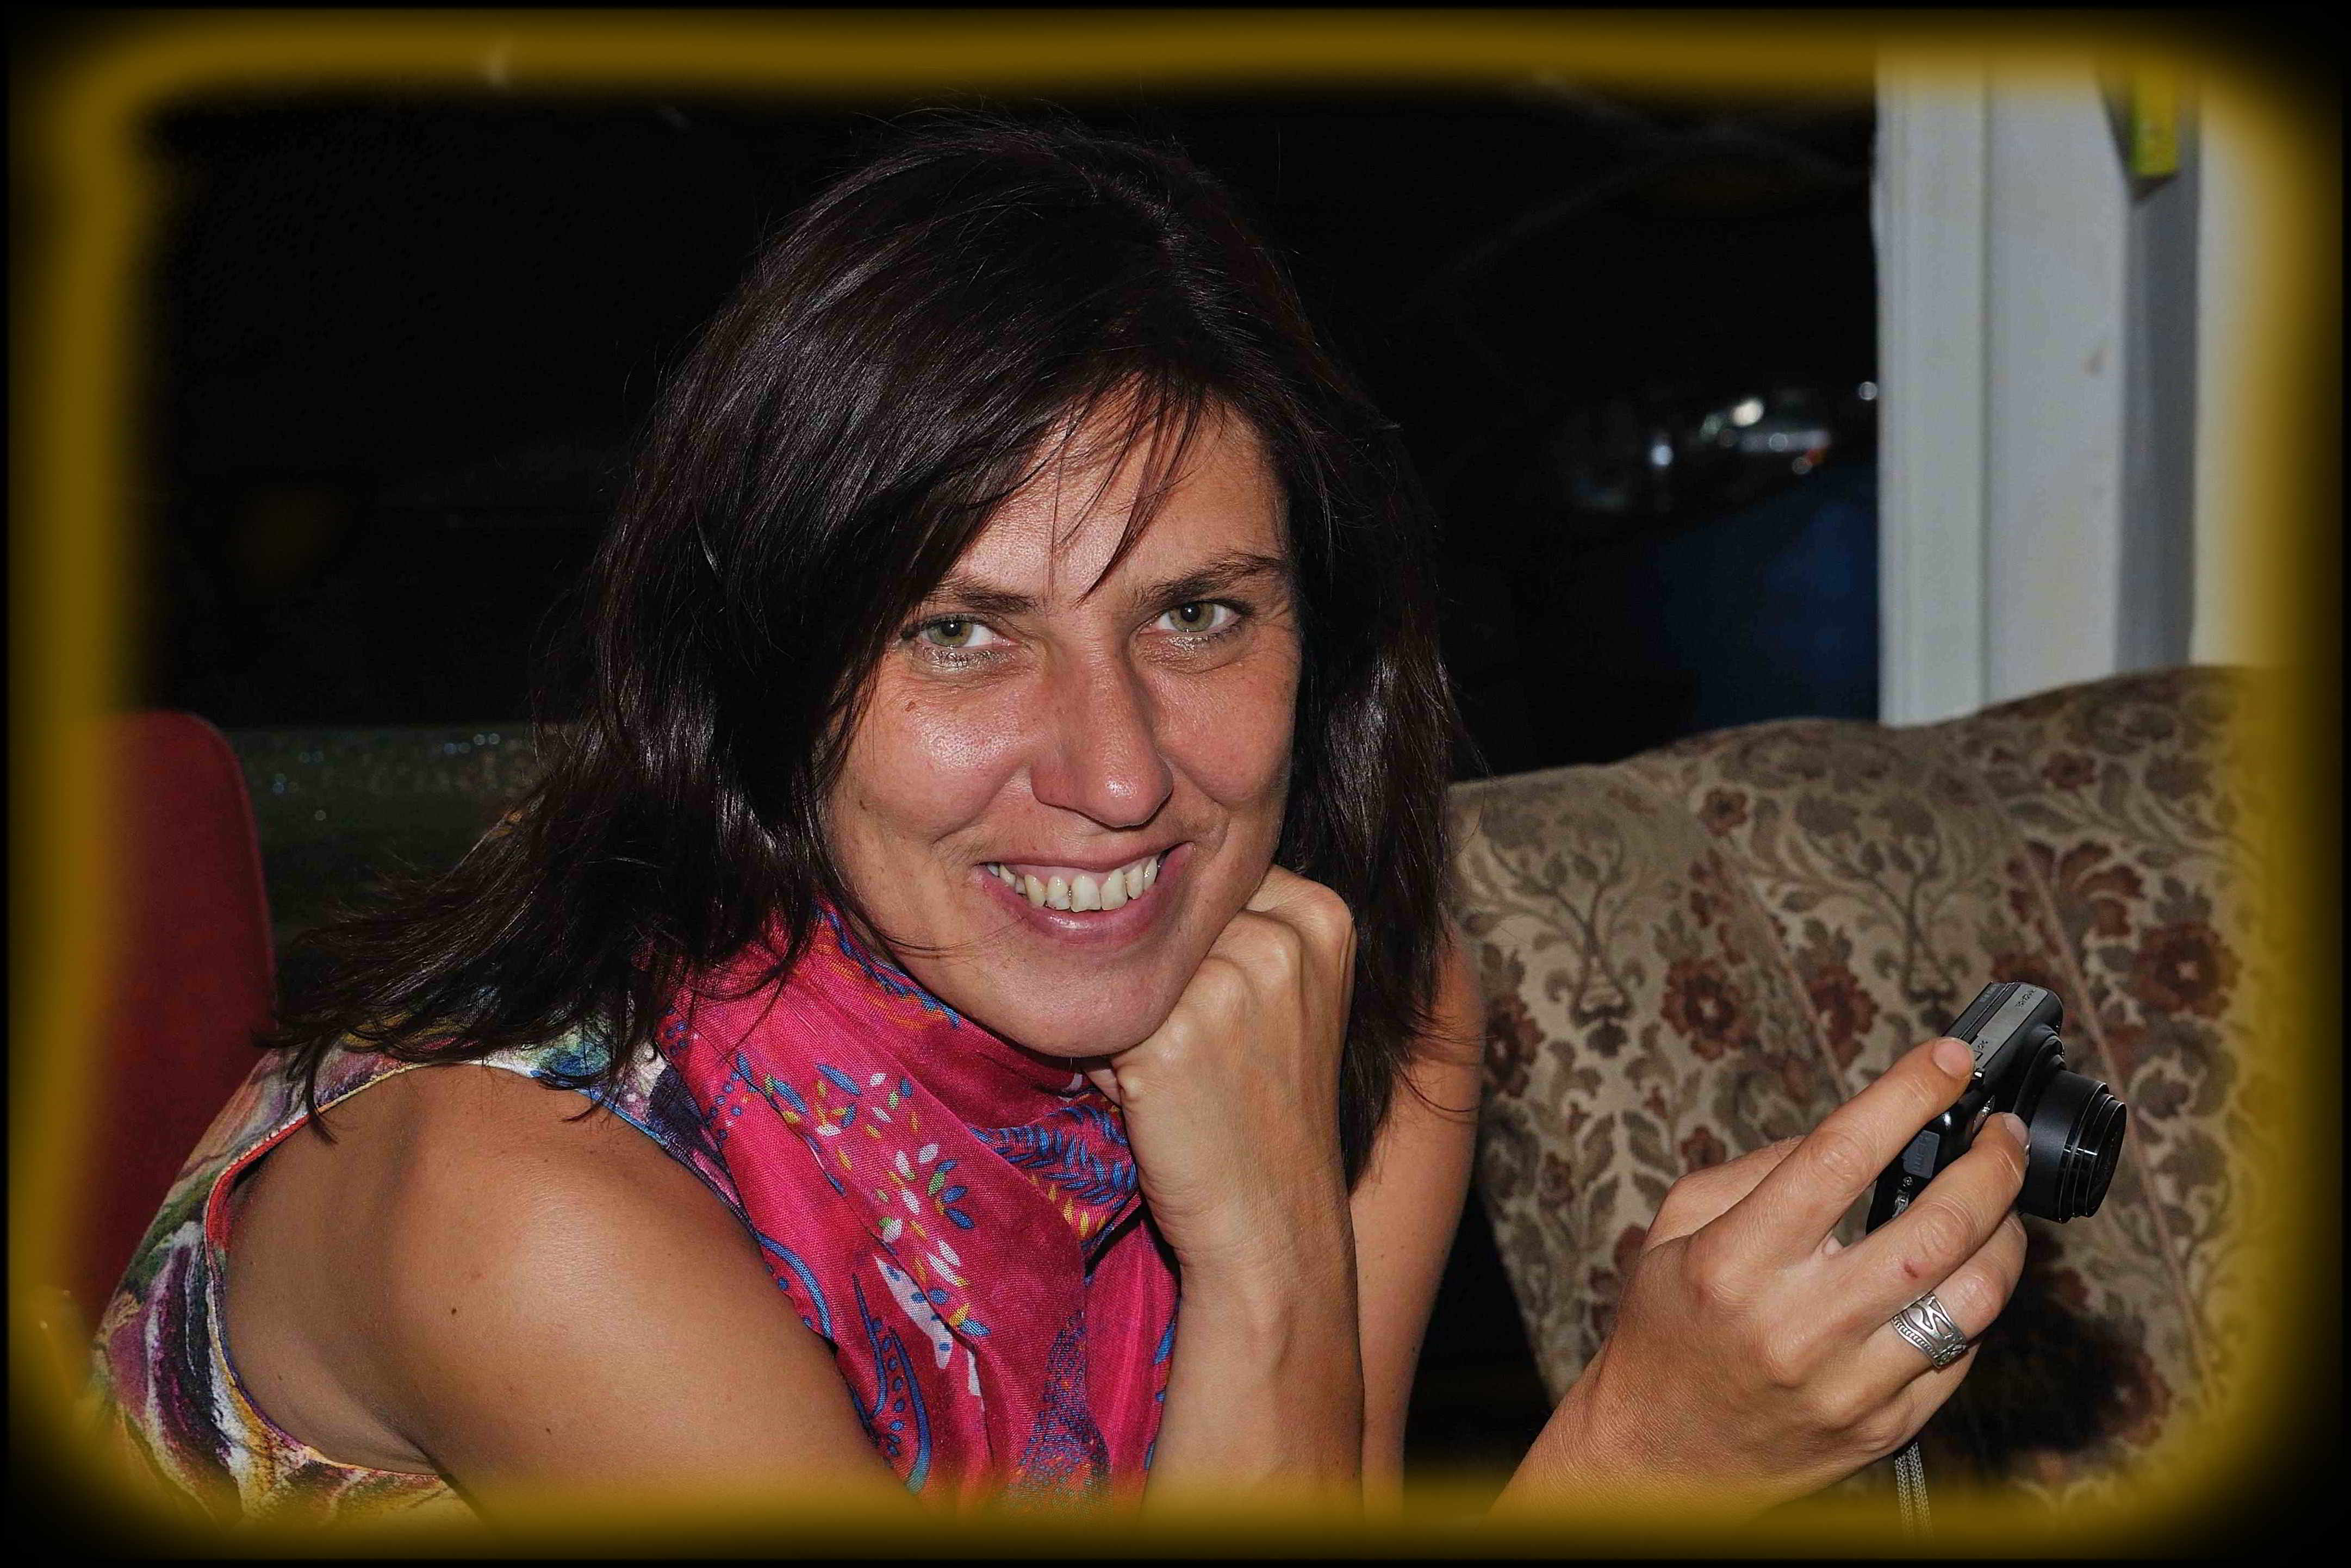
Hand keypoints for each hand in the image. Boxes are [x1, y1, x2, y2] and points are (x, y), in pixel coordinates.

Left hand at [1078, 863, 1356, 1282]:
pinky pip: (1099, 1015)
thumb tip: (1131, 870)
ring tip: (1162, 1071)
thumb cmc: (1263, 1111)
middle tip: (1183, 1046)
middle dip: (1155, 974)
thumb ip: (1239, 926)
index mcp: (1322, 914)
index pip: (1214, 877)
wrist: (1272, 1223)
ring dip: (1121, 1010)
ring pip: (1129, 961)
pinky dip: (1098, 1055)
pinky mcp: (1172, 1034)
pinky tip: (1141, 1095)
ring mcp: (1230, 982)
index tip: (1206, 1001)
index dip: (1190, 939)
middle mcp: (1284, 937)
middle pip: (1168, 915)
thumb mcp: (1285, 996)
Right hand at [1520, 1036, 2031, 1519]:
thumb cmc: (1666, 1329)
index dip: (1906, 1097)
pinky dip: (1975, 1304)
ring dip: (2004, 1238)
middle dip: (1989, 1169)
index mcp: (1734, 1261)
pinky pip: (1960, 1357)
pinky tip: (1963, 1276)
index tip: (1949, 1061)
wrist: (1659, 1454)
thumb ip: (1757, 1171)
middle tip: (2001, 1136)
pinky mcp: (1885, 1430)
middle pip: (1931, 1231)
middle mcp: (1796, 1325)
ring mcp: (1848, 1386)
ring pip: (1970, 1300)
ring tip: (2000, 1205)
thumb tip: (1853, 1132)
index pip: (1838, 1158)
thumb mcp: (1675, 1228)